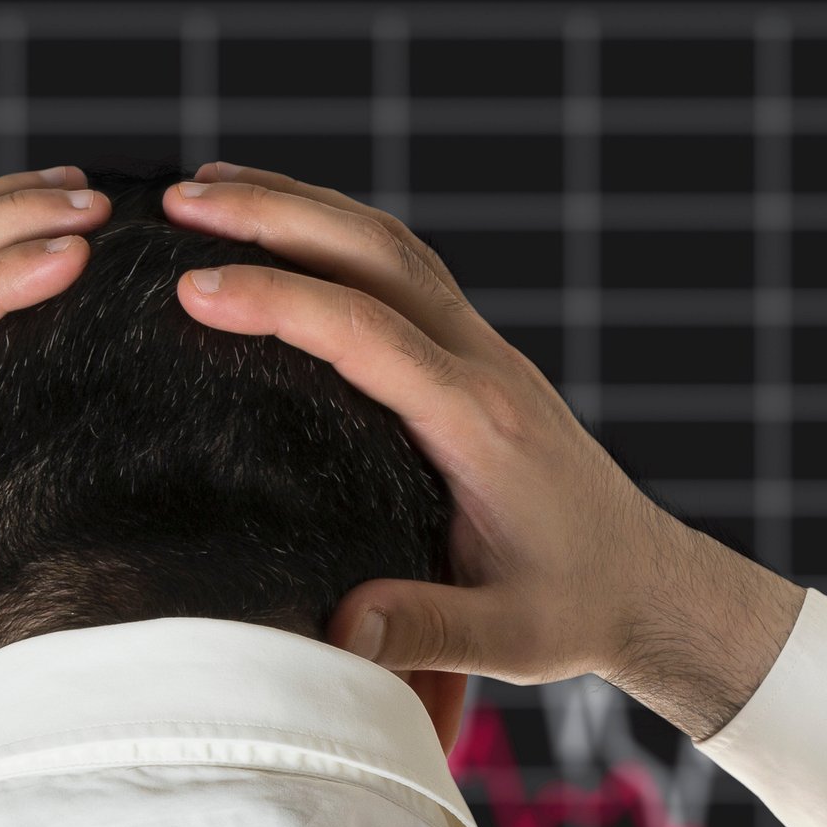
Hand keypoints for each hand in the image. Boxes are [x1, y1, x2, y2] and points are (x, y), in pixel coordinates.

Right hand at [164, 162, 804, 740]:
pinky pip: (399, 265)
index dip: (279, 301)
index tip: (194, 288)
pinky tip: (283, 222)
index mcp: (479, 421)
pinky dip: (333, 228)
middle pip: (374, 254)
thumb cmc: (573, 610)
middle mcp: (482, 364)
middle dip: (273, 214)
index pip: (366, 334)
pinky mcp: (473, 352)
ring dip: (298, 204)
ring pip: (387, 243)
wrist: (649, 584)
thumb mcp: (508, 639)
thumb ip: (427, 632)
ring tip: (207, 187)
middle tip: (176, 202)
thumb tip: (340, 628)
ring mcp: (481, 348)